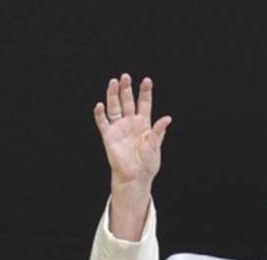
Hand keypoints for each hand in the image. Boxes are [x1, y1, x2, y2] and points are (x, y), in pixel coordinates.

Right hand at [93, 74, 172, 191]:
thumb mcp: (155, 146)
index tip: (147, 80)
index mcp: (144, 123)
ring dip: (113, 95)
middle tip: (125, 76)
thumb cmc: (147, 163)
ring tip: (113, 82)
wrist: (135, 177)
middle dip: (127, 89)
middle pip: (128, 101)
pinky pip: (103, 122)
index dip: (145, 92)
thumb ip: (158, 131)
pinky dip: (100, 114)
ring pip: (114, 107)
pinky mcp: (108, 136)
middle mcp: (130, 122)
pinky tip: (99, 105)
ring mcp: (119, 127)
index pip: (144, 103)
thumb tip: (167, 118)